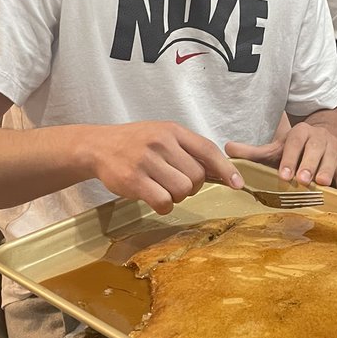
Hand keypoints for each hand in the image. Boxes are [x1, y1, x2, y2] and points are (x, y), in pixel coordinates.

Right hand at [89, 122, 242, 214]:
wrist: (98, 146)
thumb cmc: (136, 143)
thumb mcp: (163, 135)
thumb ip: (188, 149)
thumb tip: (221, 171)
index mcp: (173, 131)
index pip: (208, 149)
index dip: (226, 169)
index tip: (238, 184)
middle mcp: (161, 143)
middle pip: (197, 176)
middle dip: (192, 187)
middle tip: (176, 183)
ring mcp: (146, 161)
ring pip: (182, 191)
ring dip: (177, 197)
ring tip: (163, 189)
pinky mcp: (133, 180)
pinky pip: (163, 202)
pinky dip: (164, 206)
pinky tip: (154, 199)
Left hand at [226, 121, 336, 193]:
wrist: (324, 138)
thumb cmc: (296, 149)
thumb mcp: (276, 148)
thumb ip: (254, 151)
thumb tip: (227, 149)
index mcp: (300, 134)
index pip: (294, 144)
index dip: (290, 159)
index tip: (284, 175)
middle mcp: (319, 139)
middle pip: (315, 150)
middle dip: (309, 165)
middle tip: (302, 179)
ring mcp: (334, 149)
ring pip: (332, 159)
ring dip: (327, 171)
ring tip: (321, 184)